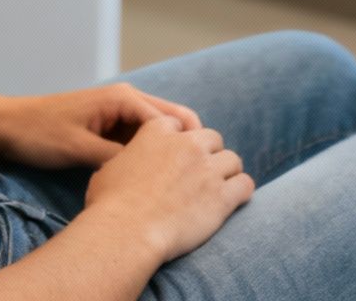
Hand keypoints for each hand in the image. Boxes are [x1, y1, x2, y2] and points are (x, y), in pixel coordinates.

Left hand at [0, 83, 203, 168]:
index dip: (186, 148)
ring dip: (166, 153)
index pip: (171, 121)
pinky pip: (138, 140)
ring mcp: (118, 113)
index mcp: (122, 99)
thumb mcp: (80, 149)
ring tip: (179, 184)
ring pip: (156, 134)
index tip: (197, 175)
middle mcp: (125, 100)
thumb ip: (117, 158)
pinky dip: (147, 156)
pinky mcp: (109, 127)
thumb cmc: (38, 133)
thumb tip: (150, 174)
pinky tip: (153, 180)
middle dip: (183, 148)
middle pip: (170, 123)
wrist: (7, 126)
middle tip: (196, 180)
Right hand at [83, 116, 252, 262]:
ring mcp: (206, 169)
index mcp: (157, 131)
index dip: (178, 141)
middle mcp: (186, 144)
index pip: (178, 124)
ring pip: (233, 159)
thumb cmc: (109, 203)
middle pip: (211, 138)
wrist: (126, 231)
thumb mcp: (109, 168)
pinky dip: (242, 191)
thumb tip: (129, 163)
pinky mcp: (222, 196)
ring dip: (227, 171)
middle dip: (208, 153)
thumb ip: (128, 158)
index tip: (176, 157)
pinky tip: (233, 200)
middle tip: (200, 174)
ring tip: (219, 187)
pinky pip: (246, 184)